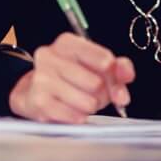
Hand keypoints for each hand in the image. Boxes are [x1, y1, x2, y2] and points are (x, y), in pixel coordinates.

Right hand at [9, 33, 134, 122]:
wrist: (35, 92)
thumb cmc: (71, 77)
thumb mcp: (96, 66)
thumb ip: (118, 67)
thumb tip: (126, 75)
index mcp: (67, 43)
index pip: (104, 60)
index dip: (116, 77)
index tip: (116, 84)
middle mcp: (50, 56)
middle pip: (96, 83)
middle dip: (102, 95)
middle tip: (95, 95)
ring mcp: (41, 78)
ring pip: (87, 102)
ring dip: (91, 107)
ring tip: (82, 103)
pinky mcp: (38, 101)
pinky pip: (73, 116)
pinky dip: (79, 117)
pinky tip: (73, 112)